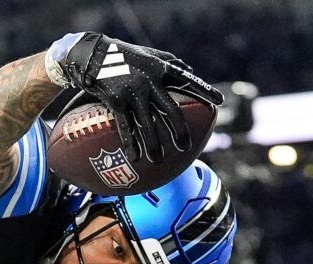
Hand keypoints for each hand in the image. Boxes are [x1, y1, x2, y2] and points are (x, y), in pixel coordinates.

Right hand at [46, 32, 220, 164]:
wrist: (93, 55)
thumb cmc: (123, 55)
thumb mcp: (148, 54)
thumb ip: (170, 61)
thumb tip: (191, 68)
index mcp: (160, 68)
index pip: (187, 80)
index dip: (204, 90)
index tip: (219, 101)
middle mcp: (150, 80)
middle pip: (169, 110)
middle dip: (178, 130)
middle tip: (185, 147)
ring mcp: (134, 91)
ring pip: (147, 123)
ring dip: (153, 144)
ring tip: (157, 160)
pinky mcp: (117, 100)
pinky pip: (126, 126)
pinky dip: (130, 142)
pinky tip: (134, 157)